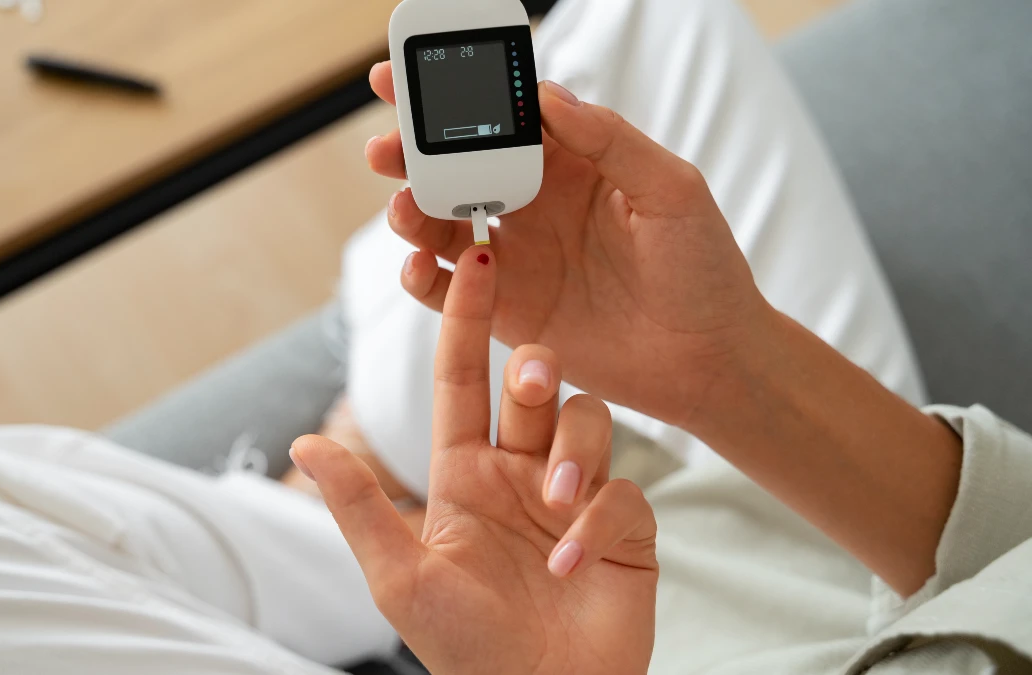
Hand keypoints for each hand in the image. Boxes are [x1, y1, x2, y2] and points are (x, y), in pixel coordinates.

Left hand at [291, 247, 657, 674]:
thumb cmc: (464, 648)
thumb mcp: (400, 576)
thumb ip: (359, 505)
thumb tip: (304, 442)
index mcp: (464, 473)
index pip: (462, 380)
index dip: (465, 320)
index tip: (477, 259)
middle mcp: (520, 474)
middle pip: (535, 387)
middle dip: (534, 370)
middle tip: (529, 380)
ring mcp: (573, 498)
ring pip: (587, 422)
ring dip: (573, 454)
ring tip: (554, 511)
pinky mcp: (624, 529)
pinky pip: (624, 494)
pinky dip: (600, 523)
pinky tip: (574, 565)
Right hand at [366, 63, 768, 427]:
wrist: (708, 361)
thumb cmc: (703, 269)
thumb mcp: (672, 191)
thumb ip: (611, 141)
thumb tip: (548, 95)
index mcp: (571, 164)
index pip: (505, 118)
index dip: (458, 96)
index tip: (412, 77)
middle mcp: (533, 205)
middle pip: (457, 167)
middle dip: (414, 151)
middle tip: (385, 147)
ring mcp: (515, 257)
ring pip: (441, 224)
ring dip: (411, 210)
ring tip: (404, 207)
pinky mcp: (504, 310)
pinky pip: (446, 289)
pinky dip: (420, 275)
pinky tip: (417, 263)